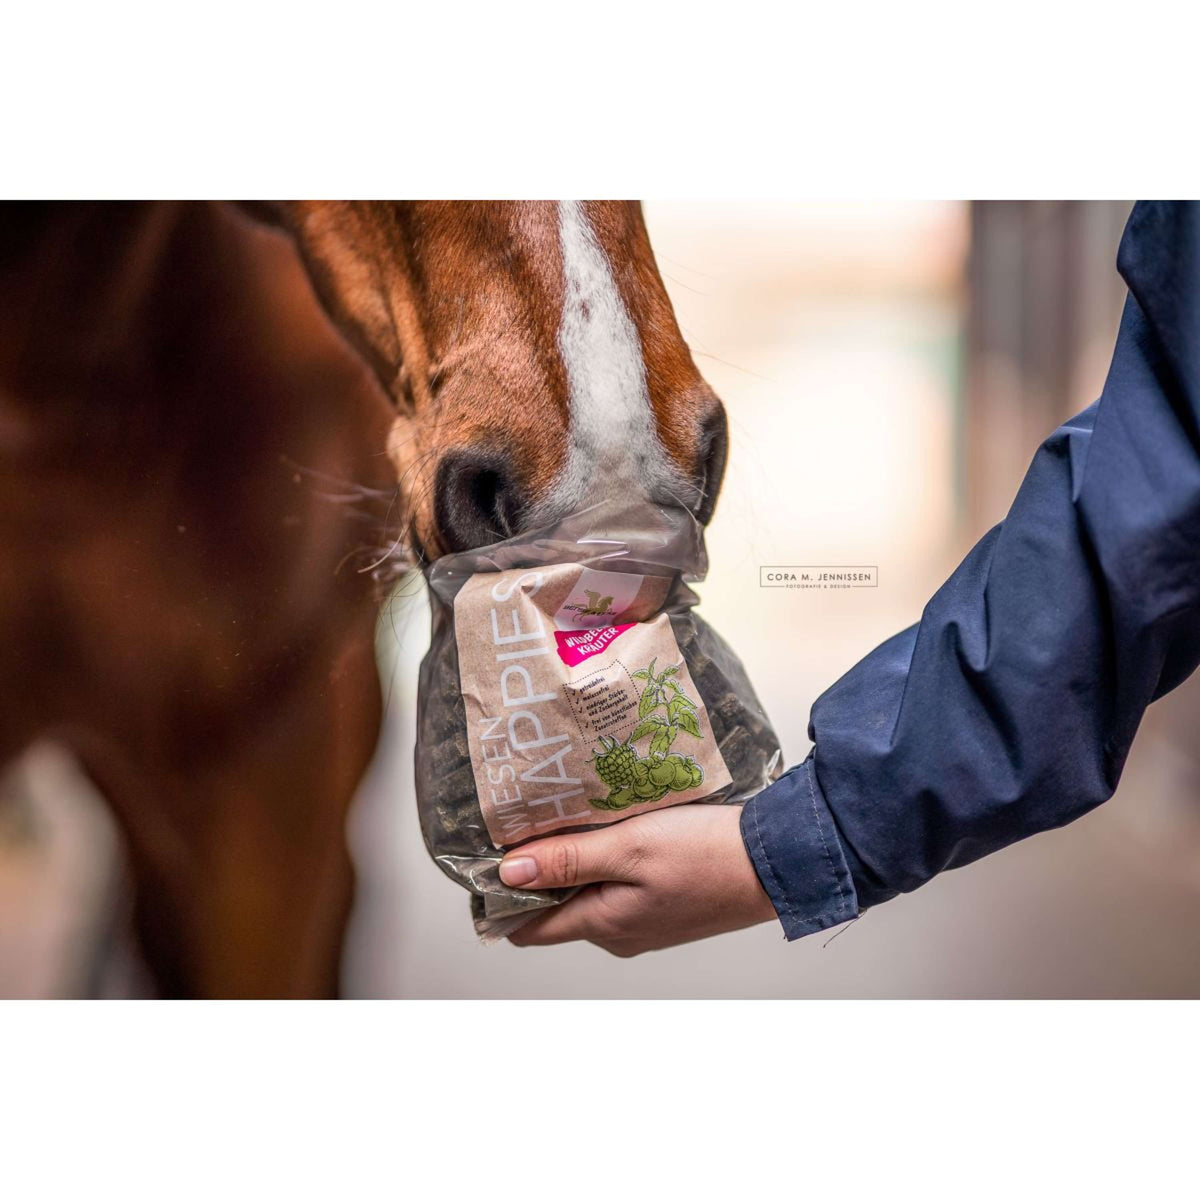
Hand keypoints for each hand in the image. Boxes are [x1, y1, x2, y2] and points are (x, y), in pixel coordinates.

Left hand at [499, 803, 777, 956]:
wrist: (778, 862)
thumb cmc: (708, 854)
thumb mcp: (630, 847)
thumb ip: (567, 860)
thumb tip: (507, 874)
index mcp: (603, 925)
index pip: (527, 928)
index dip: (500, 898)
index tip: (489, 855)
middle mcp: (618, 933)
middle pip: (555, 907)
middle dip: (537, 869)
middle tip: (531, 818)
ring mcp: (643, 922)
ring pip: (587, 893)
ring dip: (574, 860)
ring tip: (571, 815)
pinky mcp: (665, 905)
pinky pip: (617, 886)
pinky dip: (606, 860)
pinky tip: (612, 827)